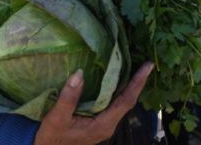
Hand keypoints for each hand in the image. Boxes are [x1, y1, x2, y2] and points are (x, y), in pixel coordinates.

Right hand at [34, 62, 153, 144]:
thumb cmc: (52, 138)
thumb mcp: (57, 118)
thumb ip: (69, 97)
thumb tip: (80, 73)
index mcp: (103, 124)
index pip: (126, 101)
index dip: (138, 83)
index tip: (148, 67)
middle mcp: (108, 125)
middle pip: (127, 101)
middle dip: (137, 82)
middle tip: (145, 63)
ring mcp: (103, 124)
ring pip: (120, 102)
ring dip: (128, 85)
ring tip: (134, 67)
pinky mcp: (98, 122)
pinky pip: (111, 103)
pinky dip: (115, 90)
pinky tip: (113, 79)